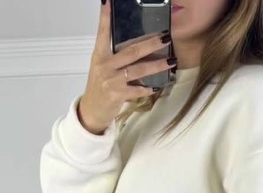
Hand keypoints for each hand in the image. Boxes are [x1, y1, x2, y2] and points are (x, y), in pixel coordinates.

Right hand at [77, 0, 171, 133]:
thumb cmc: (101, 86)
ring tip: (171, 61)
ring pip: (138, 70)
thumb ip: (115, 56)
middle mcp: (104, 65)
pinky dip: (148, 89)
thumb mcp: (102, 67)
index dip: (106, 17)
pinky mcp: (117, 95)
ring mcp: (111, 81)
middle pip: (131, 51)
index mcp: (99, 55)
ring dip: (156, 65)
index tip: (109, 2)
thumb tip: (139, 46)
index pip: (103, 32)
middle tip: (165, 38)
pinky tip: (157, 86)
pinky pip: (137, 90)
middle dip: (150, 44)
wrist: (92, 111)